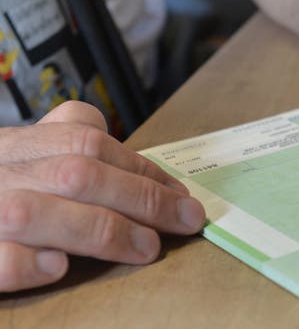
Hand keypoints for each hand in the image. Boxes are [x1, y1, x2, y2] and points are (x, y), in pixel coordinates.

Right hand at [0, 101, 205, 291]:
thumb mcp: (19, 148)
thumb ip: (56, 133)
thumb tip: (97, 124)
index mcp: (23, 144)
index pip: (94, 147)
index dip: (144, 171)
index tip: (182, 195)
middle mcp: (3, 169)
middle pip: (79, 174)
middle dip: (142, 198)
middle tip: (187, 221)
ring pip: (38, 212)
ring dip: (100, 231)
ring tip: (146, 248)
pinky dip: (23, 263)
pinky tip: (59, 267)